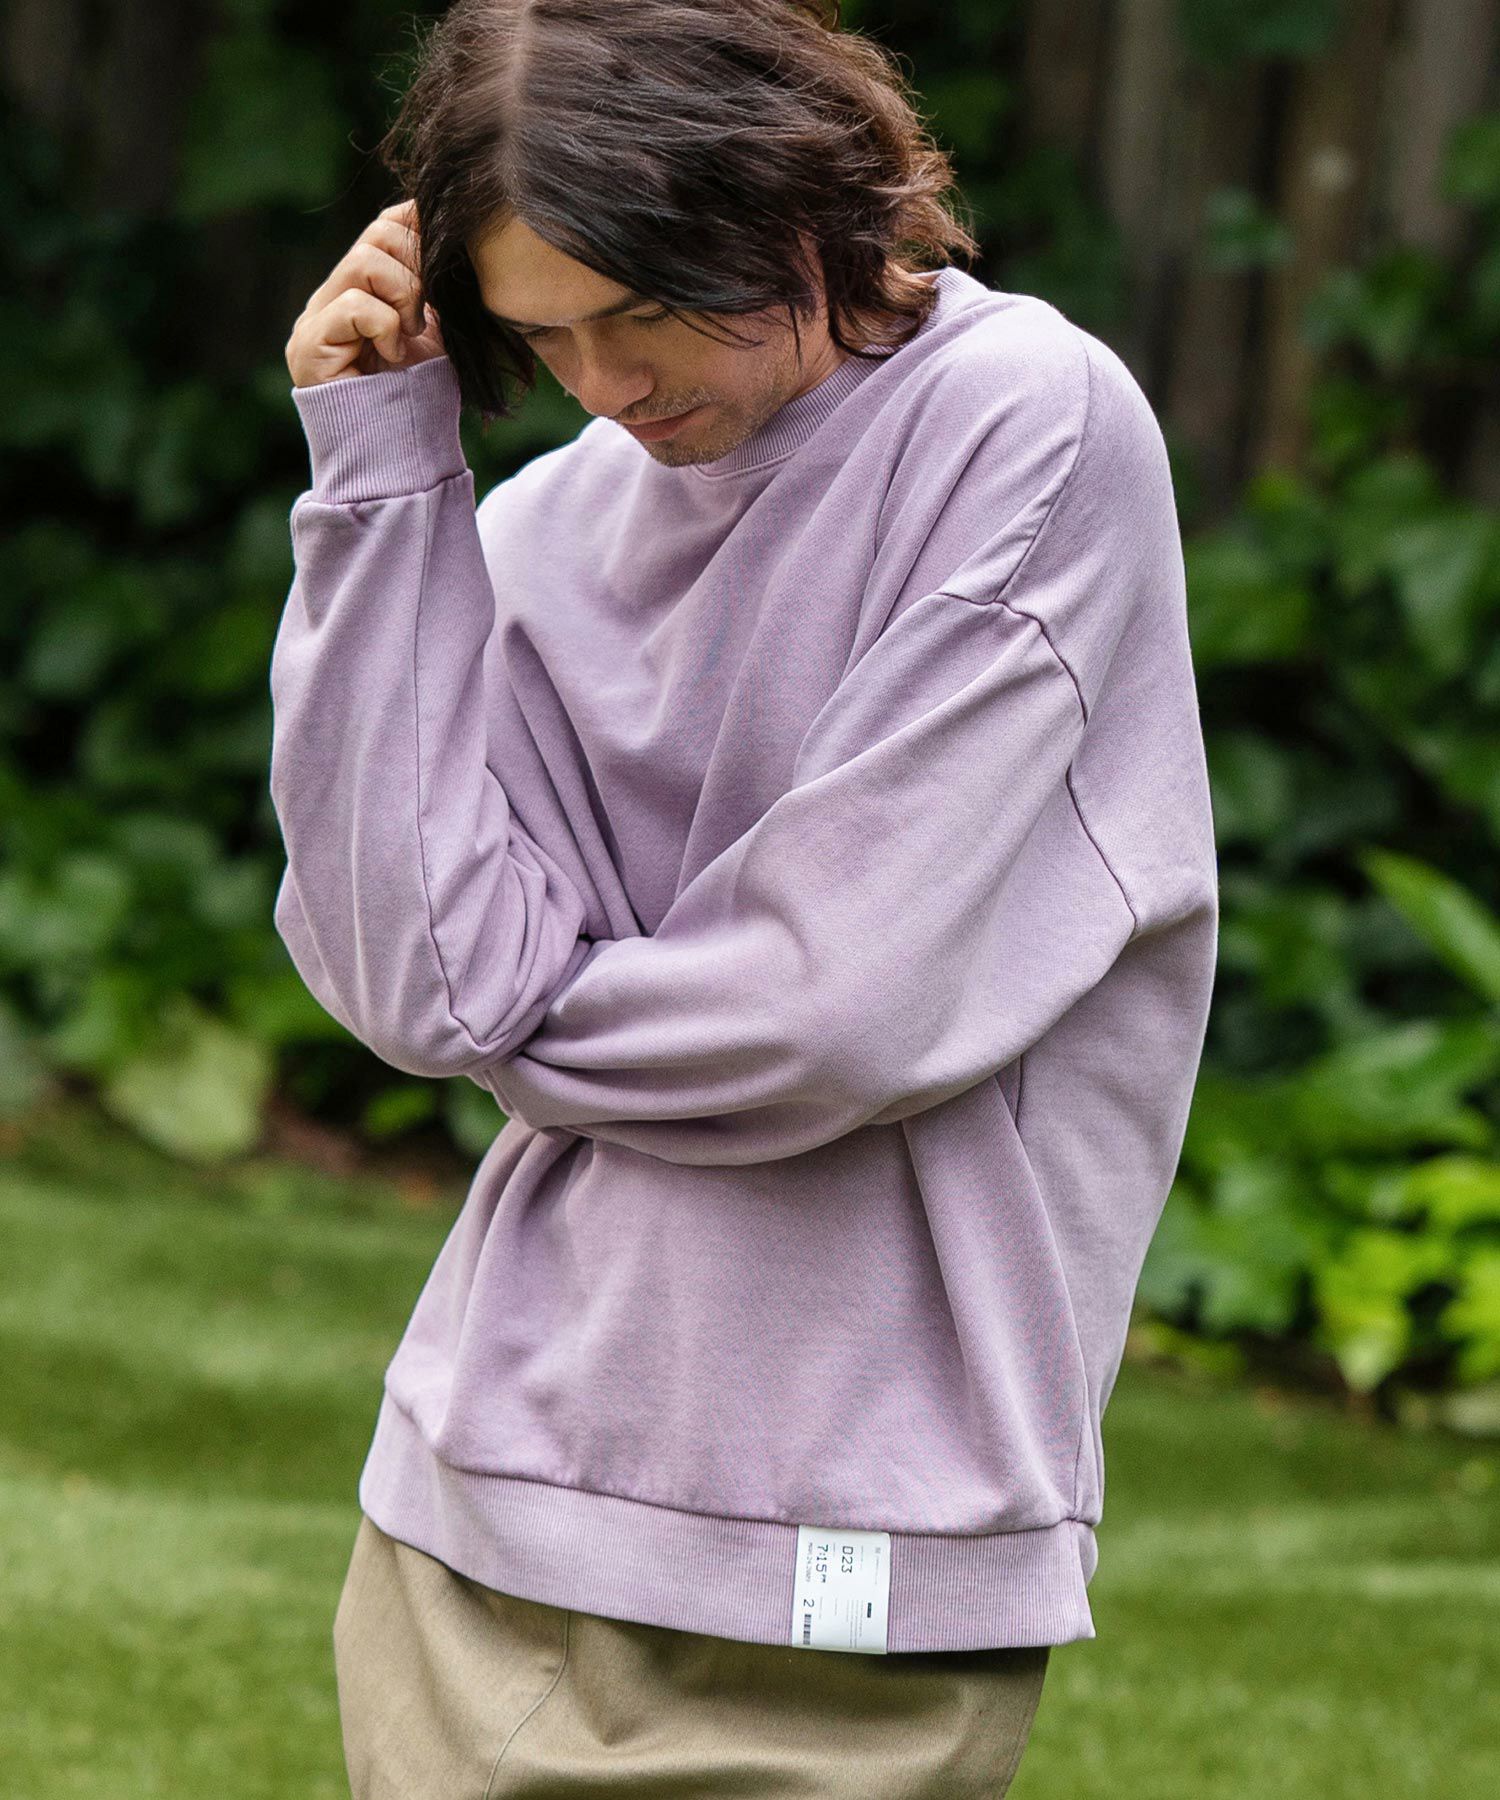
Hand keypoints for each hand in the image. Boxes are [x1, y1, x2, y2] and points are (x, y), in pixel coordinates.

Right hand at [285, 198, 447, 387]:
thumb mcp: (436, 332)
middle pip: (375, 237)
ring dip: (403, 298)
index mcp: (360, 290)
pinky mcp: (308, 346)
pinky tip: (391, 355)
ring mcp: (314, 320)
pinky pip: (353, 306)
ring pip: (363, 264)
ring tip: (411, 335)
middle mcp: (330, 297)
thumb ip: (432, 287)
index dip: (417, 228)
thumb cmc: (419, 398)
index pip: (384, 226)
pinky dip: (384, 327)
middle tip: (427, 313)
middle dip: (416, 268)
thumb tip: (446, 231)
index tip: (448, 253)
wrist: (400, 455)